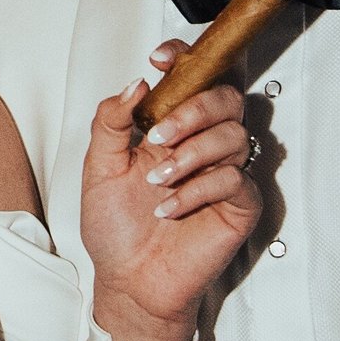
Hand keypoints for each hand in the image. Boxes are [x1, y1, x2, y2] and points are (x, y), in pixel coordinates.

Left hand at [78, 66, 258, 340]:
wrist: (128, 281)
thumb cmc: (116, 229)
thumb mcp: (99, 168)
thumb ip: (110, 122)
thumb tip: (136, 83)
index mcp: (171, 129)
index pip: (194, 79)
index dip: (186, 59)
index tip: (160, 59)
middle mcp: (203, 145)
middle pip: (226, 98)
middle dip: (193, 110)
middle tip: (159, 138)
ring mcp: (225, 174)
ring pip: (233, 136)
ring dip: (192, 155)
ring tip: (158, 184)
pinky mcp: (240, 205)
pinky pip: (234, 180)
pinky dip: (197, 191)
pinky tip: (170, 209)